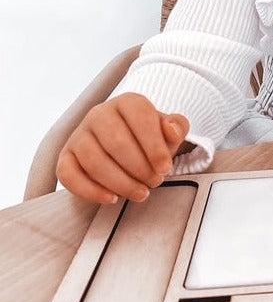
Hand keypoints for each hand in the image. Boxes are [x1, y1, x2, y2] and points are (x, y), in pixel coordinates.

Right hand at [56, 93, 189, 203]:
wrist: (126, 145)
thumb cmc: (149, 138)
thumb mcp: (169, 130)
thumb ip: (177, 127)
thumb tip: (171, 129)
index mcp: (127, 103)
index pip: (140, 118)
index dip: (155, 146)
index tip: (165, 168)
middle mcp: (99, 114)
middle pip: (116, 142)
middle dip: (139, 168)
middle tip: (154, 182)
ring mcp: (79, 135)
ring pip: (94, 161)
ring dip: (120, 182)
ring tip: (140, 193)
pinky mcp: (66, 156)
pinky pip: (69, 175)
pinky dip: (90, 190)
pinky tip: (112, 198)